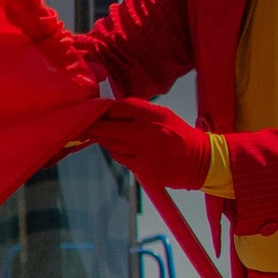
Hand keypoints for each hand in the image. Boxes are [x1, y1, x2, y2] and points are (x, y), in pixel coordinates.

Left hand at [91, 98, 212, 192]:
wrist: (199, 161)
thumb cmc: (178, 134)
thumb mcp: (162, 114)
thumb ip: (138, 110)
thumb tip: (112, 108)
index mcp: (152, 115)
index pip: (118, 108)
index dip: (103, 109)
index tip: (93, 110)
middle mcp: (145, 133)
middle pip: (108, 128)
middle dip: (91, 126)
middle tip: (78, 124)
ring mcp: (143, 153)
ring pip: (111, 145)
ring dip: (102, 139)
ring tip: (94, 134)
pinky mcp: (143, 169)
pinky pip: (121, 158)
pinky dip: (115, 151)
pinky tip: (117, 147)